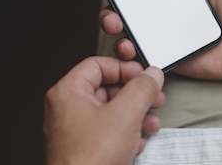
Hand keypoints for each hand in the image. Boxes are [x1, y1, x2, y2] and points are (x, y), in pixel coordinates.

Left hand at [43, 57, 164, 164]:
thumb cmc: (90, 160)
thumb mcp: (125, 114)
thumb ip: (142, 89)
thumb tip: (151, 74)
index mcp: (68, 93)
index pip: (97, 65)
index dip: (124, 67)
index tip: (144, 75)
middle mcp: (67, 110)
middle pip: (107, 89)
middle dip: (135, 94)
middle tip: (154, 97)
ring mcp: (75, 132)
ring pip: (111, 112)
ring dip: (136, 115)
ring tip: (152, 121)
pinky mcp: (85, 150)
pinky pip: (108, 132)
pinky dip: (127, 133)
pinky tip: (140, 141)